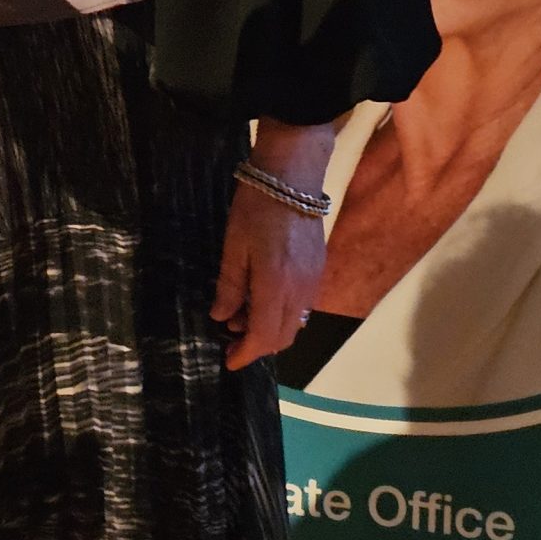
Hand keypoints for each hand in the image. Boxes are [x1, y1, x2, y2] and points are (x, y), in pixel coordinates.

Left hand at [211, 120, 334, 371]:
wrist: (293, 177)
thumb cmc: (255, 208)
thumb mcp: (234, 246)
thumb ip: (229, 285)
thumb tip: (222, 318)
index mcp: (275, 286)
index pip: (263, 336)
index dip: (246, 354)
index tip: (229, 361)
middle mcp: (300, 291)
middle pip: (282, 337)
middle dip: (257, 347)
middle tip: (231, 342)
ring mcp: (313, 282)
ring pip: (294, 324)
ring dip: (270, 331)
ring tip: (241, 319)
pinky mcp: (318, 271)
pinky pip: (301, 307)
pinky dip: (282, 315)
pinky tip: (262, 302)